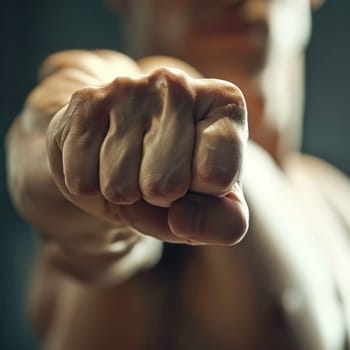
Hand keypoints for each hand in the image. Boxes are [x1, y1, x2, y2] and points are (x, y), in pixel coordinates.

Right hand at [47, 68, 248, 244]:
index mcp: (223, 103)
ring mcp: (127, 89)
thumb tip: (182, 220)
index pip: (218, 176)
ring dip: (125, 193)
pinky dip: (91, 186)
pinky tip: (102, 161)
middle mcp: (177, 84)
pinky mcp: (85, 103)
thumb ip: (224, 222)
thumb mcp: (213, 203)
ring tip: (131, 169)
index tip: (202, 179)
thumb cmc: (180, 174)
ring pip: (119, 187)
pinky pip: (82, 180)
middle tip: (159, 178)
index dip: (204, 195)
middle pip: (166, 184)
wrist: (132, 148)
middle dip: (160, 198)